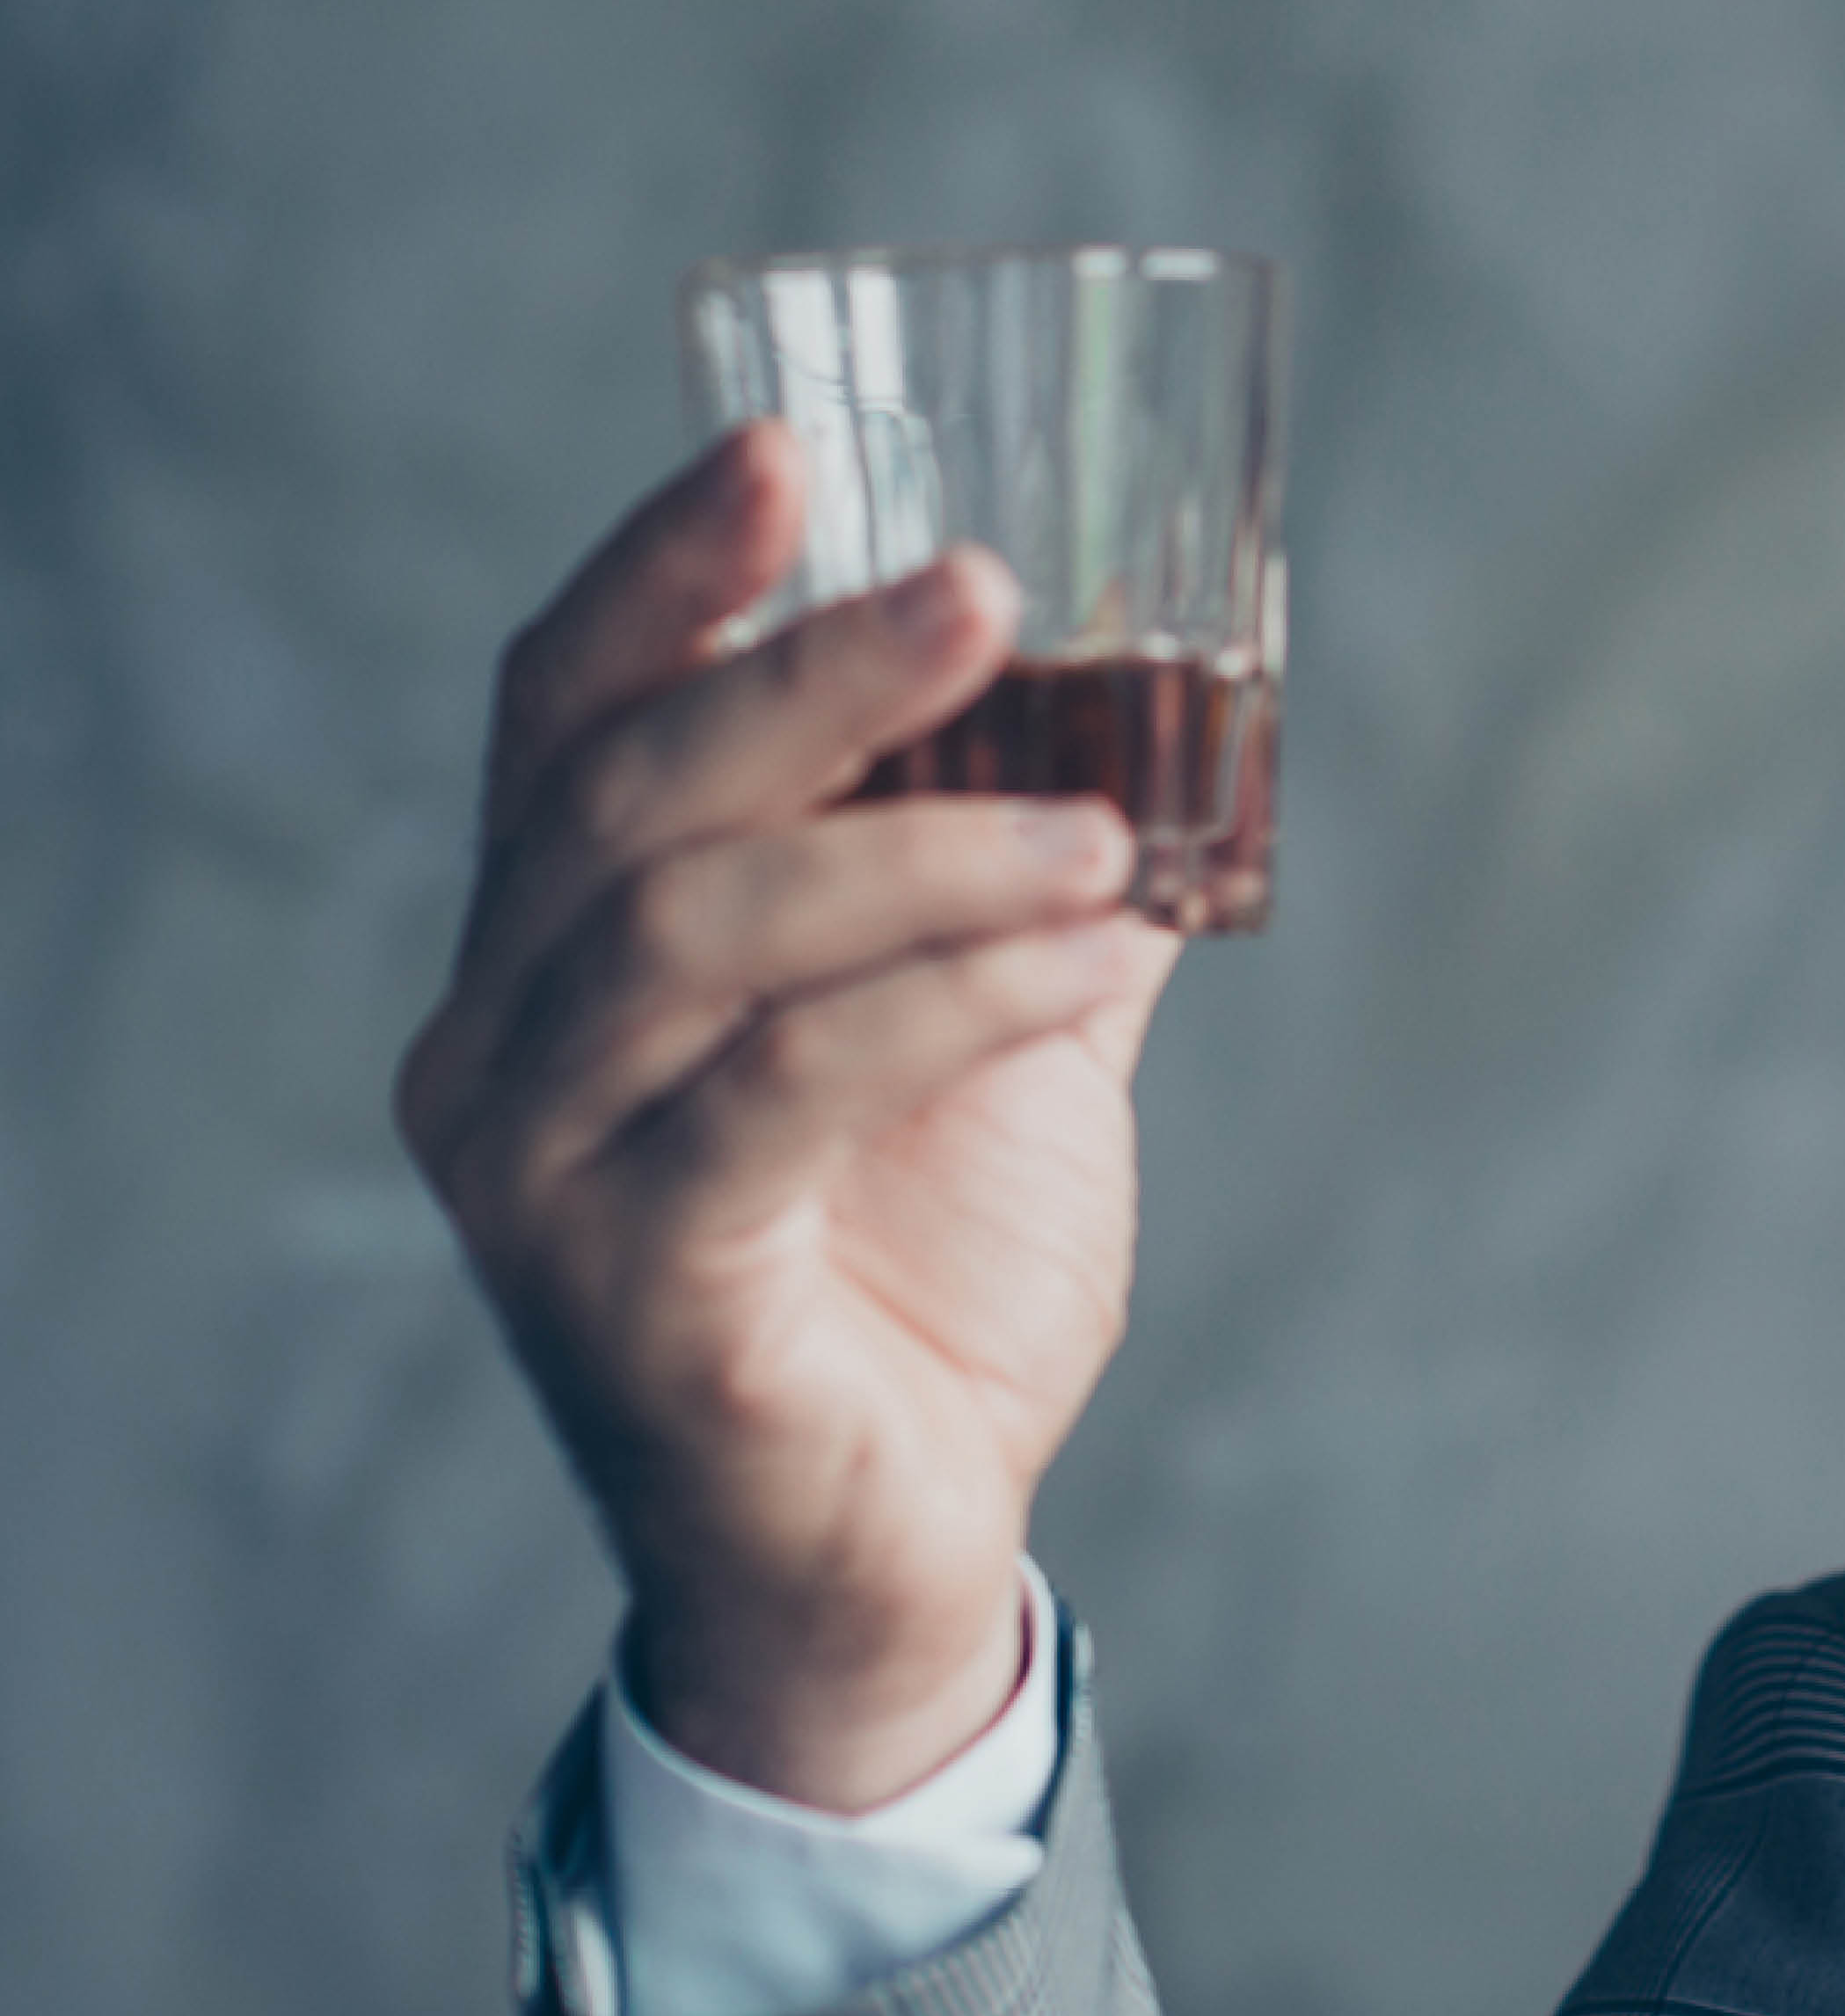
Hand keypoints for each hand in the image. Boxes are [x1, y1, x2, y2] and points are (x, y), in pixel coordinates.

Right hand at [399, 424, 1181, 1809]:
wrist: (889, 1566)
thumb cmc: (923, 1287)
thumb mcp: (994, 1042)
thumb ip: (1031, 886)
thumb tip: (1170, 720)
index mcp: (557, 961)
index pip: (567, 718)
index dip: (663, 577)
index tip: (785, 449)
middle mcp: (503, 1049)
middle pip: (623, 796)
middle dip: (807, 672)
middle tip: (983, 587)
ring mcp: (543, 1175)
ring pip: (693, 934)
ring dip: (915, 848)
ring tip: (1098, 826)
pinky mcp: (630, 1289)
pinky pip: (781, 1093)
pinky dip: (945, 999)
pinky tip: (1081, 950)